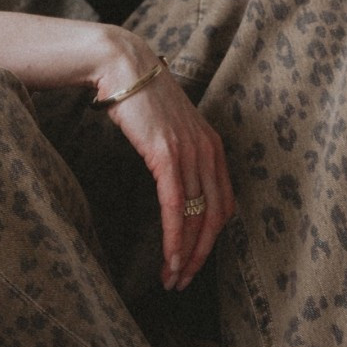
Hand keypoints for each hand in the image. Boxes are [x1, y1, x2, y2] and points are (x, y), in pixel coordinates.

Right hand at [94, 37, 236, 290]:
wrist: (123, 65)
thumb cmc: (138, 96)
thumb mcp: (168, 127)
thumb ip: (177, 153)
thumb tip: (172, 182)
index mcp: (212, 146)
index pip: (223, 204)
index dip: (211, 239)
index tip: (194, 261)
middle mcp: (208, 151)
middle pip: (216, 218)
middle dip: (202, 255)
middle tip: (184, 281)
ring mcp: (190, 153)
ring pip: (196, 217)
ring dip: (186, 254)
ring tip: (173, 279)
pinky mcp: (167, 155)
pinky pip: (175, 206)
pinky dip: (174, 237)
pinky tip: (169, 257)